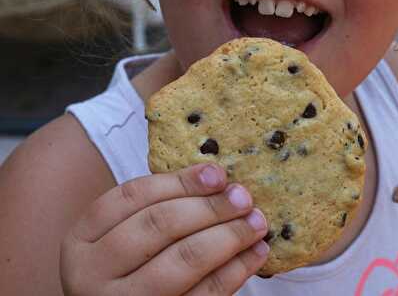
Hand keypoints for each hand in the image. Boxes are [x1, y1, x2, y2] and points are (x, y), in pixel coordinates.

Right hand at [60, 164, 268, 294]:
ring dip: (228, 237)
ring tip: (256, 223)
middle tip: (243, 197)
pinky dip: (235, 271)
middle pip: (159, 225)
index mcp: (82, 238)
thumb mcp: (123, 235)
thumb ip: (156, 209)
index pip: (133, 197)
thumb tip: (217, 180)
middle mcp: (93, 272)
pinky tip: (255, 254)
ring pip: (183, 260)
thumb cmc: (127, 267)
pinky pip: (204, 294)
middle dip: (209, 207)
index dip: (179, 181)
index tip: (217, 173)